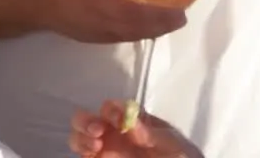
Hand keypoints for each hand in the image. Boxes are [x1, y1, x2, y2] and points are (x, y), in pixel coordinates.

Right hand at [46, 0, 186, 42]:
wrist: (43, 3)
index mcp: (114, 10)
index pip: (148, 16)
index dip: (167, 16)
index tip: (183, 12)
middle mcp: (113, 28)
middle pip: (145, 30)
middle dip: (165, 26)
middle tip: (181, 19)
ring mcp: (105, 37)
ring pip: (136, 36)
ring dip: (154, 31)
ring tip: (168, 24)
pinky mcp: (98, 39)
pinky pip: (125, 38)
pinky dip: (140, 34)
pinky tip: (144, 28)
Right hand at [70, 101, 198, 157]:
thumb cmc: (180, 156)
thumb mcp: (172, 145)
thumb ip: (152, 134)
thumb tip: (132, 122)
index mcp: (131, 122)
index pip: (113, 107)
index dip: (112, 109)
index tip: (118, 119)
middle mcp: (114, 133)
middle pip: (87, 119)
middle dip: (85, 121)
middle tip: (97, 131)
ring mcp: (105, 150)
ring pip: (79, 137)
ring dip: (80, 137)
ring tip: (95, 146)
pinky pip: (83, 155)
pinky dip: (82, 152)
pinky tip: (93, 155)